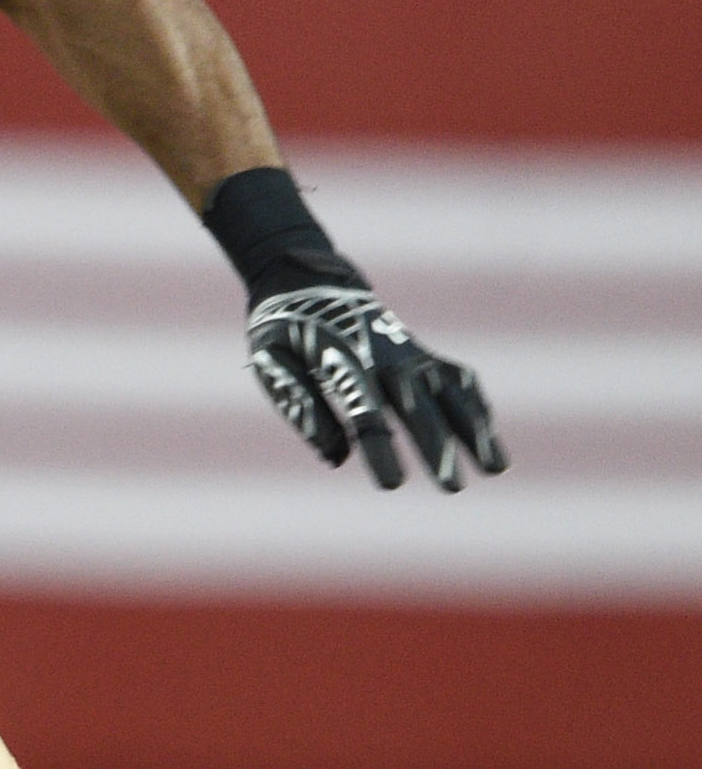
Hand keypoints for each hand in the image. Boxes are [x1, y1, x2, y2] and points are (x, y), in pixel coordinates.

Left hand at [246, 286, 507, 492]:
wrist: (308, 281)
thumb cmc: (285, 331)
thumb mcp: (272, 362)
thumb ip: (302, 407)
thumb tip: (337, 457)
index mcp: (340, 362)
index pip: (364, 412)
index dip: (380, 447)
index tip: (393, 484)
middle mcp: (383, 357)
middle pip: (417, 406)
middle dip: (436, 446)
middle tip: (452, 487)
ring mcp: (407, 352)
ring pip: (450, 390)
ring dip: (474, 428)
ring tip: (496, 467)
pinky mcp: (420, 353)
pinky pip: (456, 378)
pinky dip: (474, 406)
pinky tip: (489, 438)